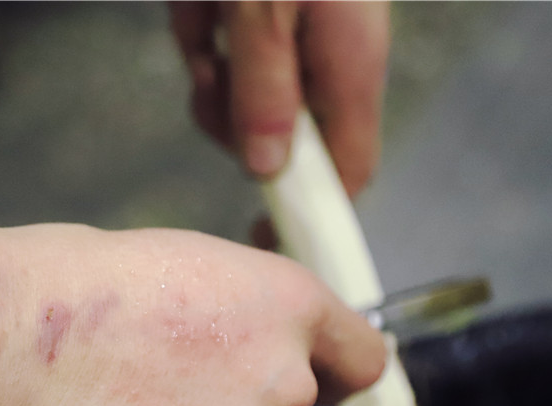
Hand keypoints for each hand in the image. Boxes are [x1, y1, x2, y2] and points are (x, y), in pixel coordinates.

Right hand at [0, 224, 384, 405]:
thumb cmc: (69, 282)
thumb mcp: (182, 266)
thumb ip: (240, 316)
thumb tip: (245, 349)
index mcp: (287, 304)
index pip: (360, 359)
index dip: (333, 370)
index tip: (313, 378)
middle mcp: (283, 380)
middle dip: (242, 402)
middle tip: (163, 383)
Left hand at [170, 1, 389, 191]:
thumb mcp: (265, 7)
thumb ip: (264, 87)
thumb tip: (265, 169)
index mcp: (351, 63)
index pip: (349, 168)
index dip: (309, 210)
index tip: (260, 235)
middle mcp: (333, 57)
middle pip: (282, 136)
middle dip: (232, 119)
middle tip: (209, 80)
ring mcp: (301, 35)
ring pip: (244, 96)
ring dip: (211, 73)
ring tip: (205, 16)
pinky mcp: (264, 11)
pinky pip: (225, 50)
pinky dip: (203, 32)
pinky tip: (200, 4)